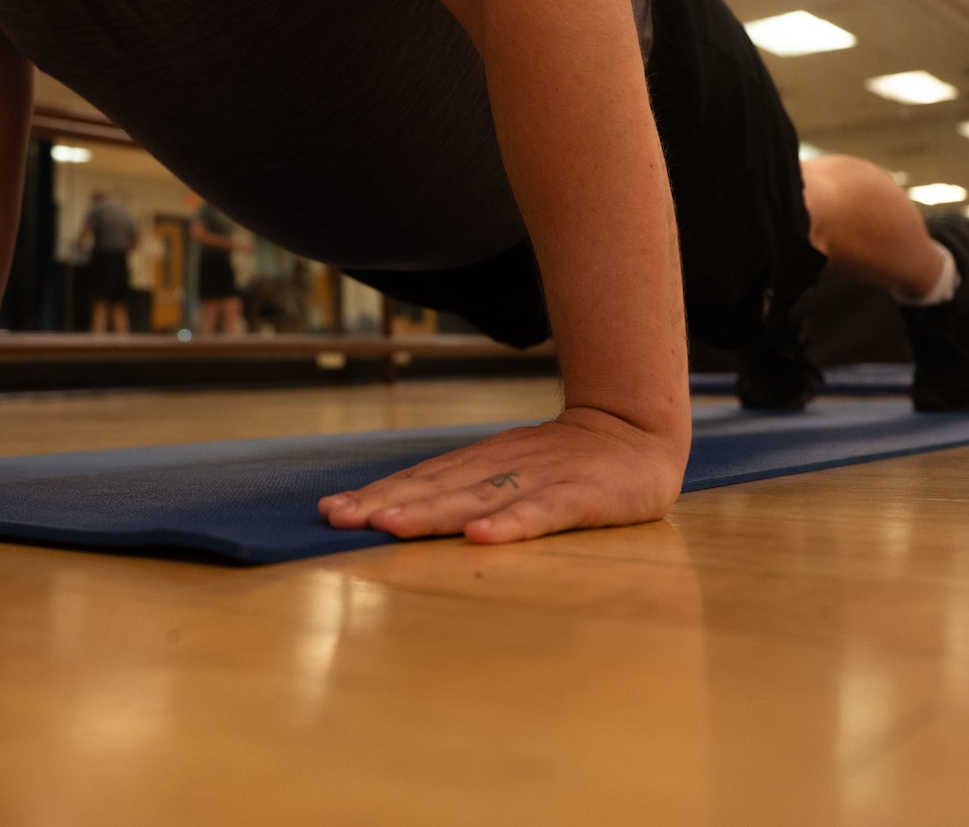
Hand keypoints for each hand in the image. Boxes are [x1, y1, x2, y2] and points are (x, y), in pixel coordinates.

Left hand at [318, 407, 685, 543]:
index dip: (376, 493)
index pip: (420, 479)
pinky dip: (511, 524)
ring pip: (478, 496)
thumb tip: (398, 506)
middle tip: (340, 518)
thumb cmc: (564, 461)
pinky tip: (481, 537)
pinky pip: (541, 512)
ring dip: (432, 512)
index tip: (331, 510)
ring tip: (391, 526)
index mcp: (482, 462)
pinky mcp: (580, 496)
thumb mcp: (509, 467)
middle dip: (386, 503)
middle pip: (436, 487)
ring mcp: (540, 478)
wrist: (637, 432)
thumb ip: (463, 486)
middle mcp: (502, 466)